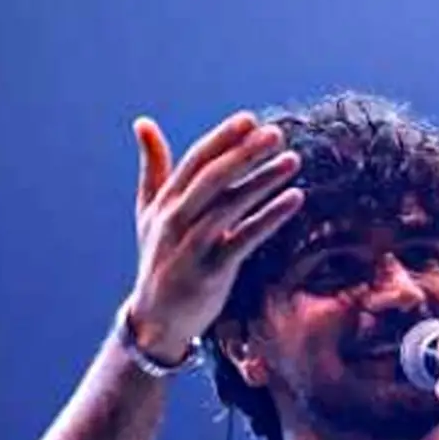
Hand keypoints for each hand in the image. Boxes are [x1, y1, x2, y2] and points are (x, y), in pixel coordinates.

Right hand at [125, 111, 303, 361]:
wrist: (155, 320)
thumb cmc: (159, 258)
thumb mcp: (150, 211)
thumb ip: (152, 167)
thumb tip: (143, 122)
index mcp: (165, 202)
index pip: (195, 162)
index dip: (222, 139)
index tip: (249, 118)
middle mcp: (175, 221)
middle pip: (212, 179)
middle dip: (243, 154)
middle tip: (275, 133)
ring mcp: (192, 247)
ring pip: (230, 207)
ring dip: (263, 181)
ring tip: (293, 159)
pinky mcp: (211, 272)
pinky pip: (244, 239)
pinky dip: (270, 218)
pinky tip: (295, 198)